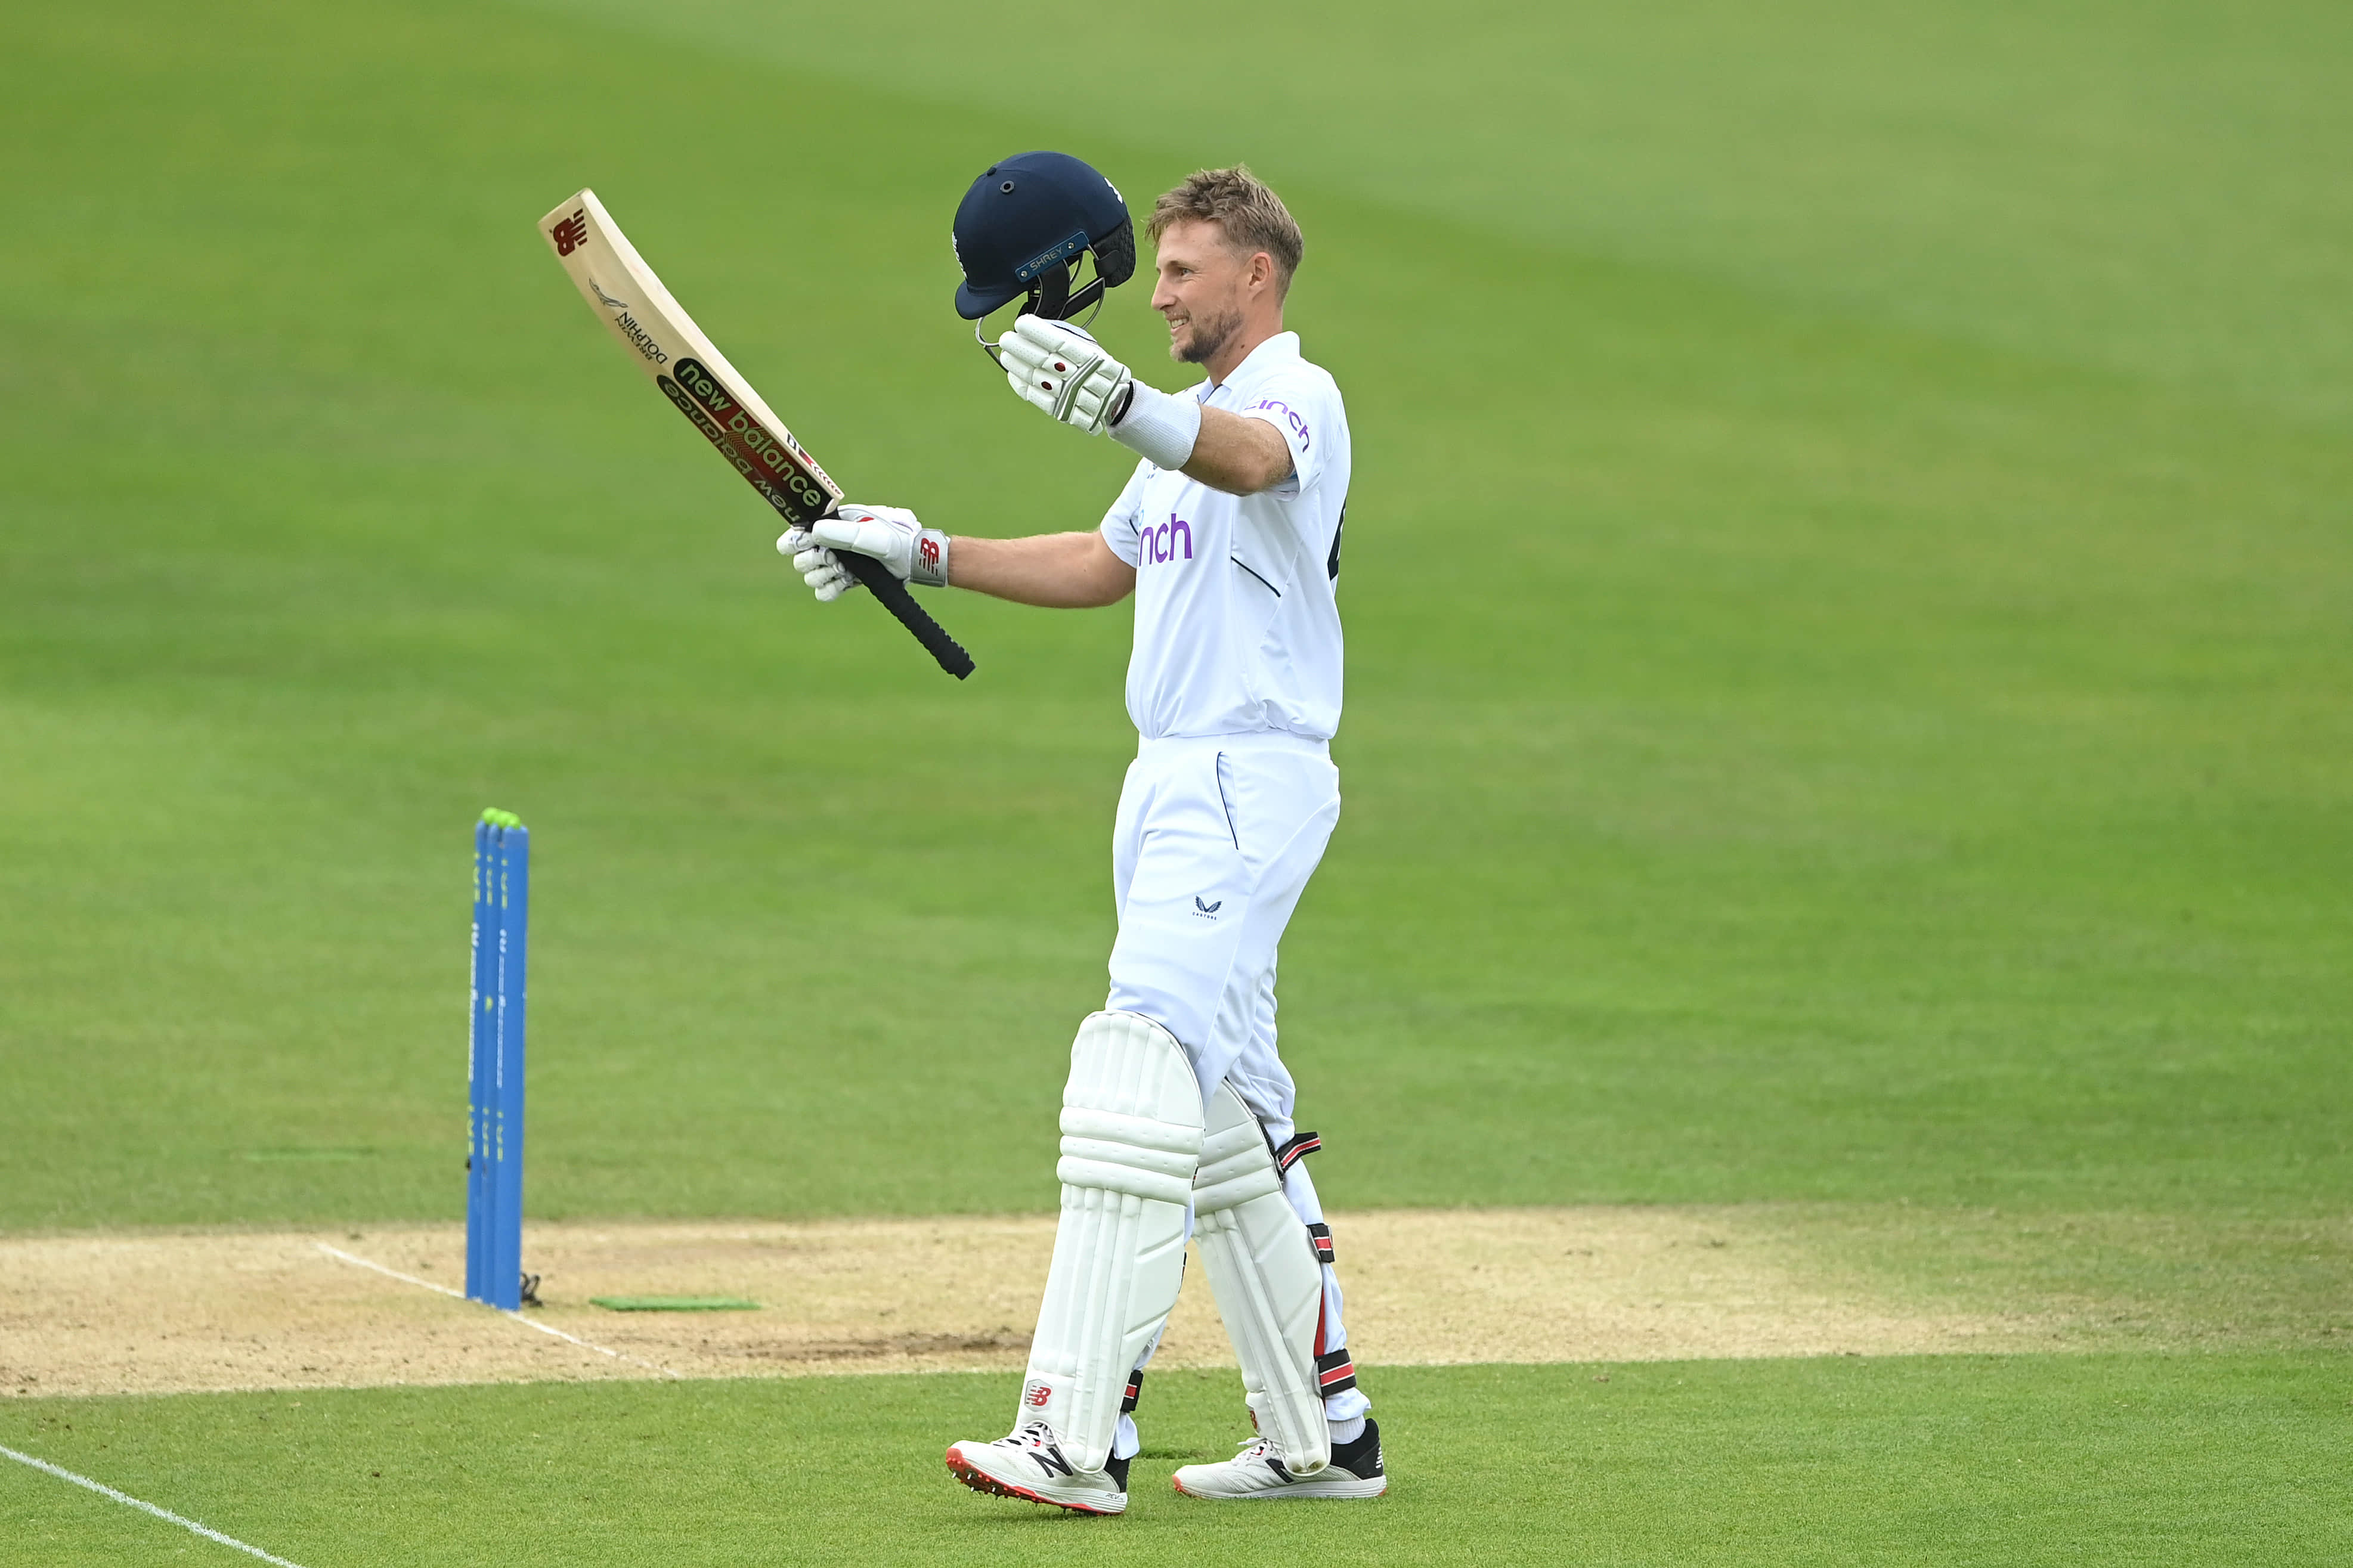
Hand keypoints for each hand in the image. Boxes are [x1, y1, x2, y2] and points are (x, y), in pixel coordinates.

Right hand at [778, 504, 948, 601]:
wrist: (914, 560)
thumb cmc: (894, 539)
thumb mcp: (870, 533)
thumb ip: (842, 533)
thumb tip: (814, 532)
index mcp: (830, 524)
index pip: (796, 533)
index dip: (795, 541)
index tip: (808, 544)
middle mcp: (829, 544)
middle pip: (799, 559)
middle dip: (814, 561)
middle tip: (834, 559)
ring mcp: (836, 564)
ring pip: (810, 577)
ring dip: (824, 576)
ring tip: (845, 571)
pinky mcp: (844, 582)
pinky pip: (824, 593)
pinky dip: (831, 590)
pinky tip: (846, 583)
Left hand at [998, 315, 1131, 434]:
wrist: (1114, 402)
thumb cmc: (1098, 369)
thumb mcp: (1091, 348)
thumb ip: (1066, 338)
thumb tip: (1037, 329)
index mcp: (1090, 357)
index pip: (1059, 342)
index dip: (1038, 333)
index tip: (1021, 324)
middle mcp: (1080, 377)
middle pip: (1045, 360)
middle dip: (1022, 348)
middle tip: (1006, 339)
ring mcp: (1069, 395)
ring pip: (1037, 379)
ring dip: (1017, 366)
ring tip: (1006, 354)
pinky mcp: (1060, 410)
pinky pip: (1037, 398)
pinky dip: (1022, 385)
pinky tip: (1013, 374)